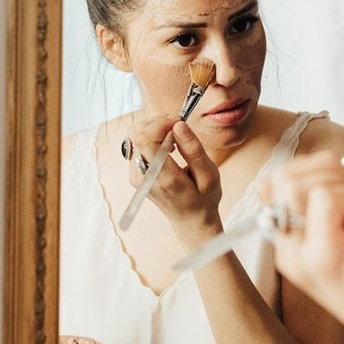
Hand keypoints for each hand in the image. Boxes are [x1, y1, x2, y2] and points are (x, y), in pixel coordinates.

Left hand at [127, 117, 222, 245]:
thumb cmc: (203, 199)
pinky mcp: (135, 173)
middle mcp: (144, 176)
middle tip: (179, 126)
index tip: (179, 122)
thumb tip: (178, 125)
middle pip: (136, 134)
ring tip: (175, 137)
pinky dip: (152, 137)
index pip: (145, 139)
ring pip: (135, 136)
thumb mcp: (208, 175)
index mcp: (163, 177)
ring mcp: (136, 175)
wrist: (191, 221)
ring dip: (154, 129)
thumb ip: (193, 149)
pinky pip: (138, 145)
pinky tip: (168, 145)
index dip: (160, 124)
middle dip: (157, 123)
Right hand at [258, 152, 343, 343]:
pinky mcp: (323, 258)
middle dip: (329, 171)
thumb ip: (326, 201)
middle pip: (285, 178)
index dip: (311, 168)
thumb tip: (314, 165)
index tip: (340, 182)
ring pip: (304, 185)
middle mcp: (289, 251)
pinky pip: (326, 199)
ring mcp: (302, 256)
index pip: (276, 181)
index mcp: (292, 243)